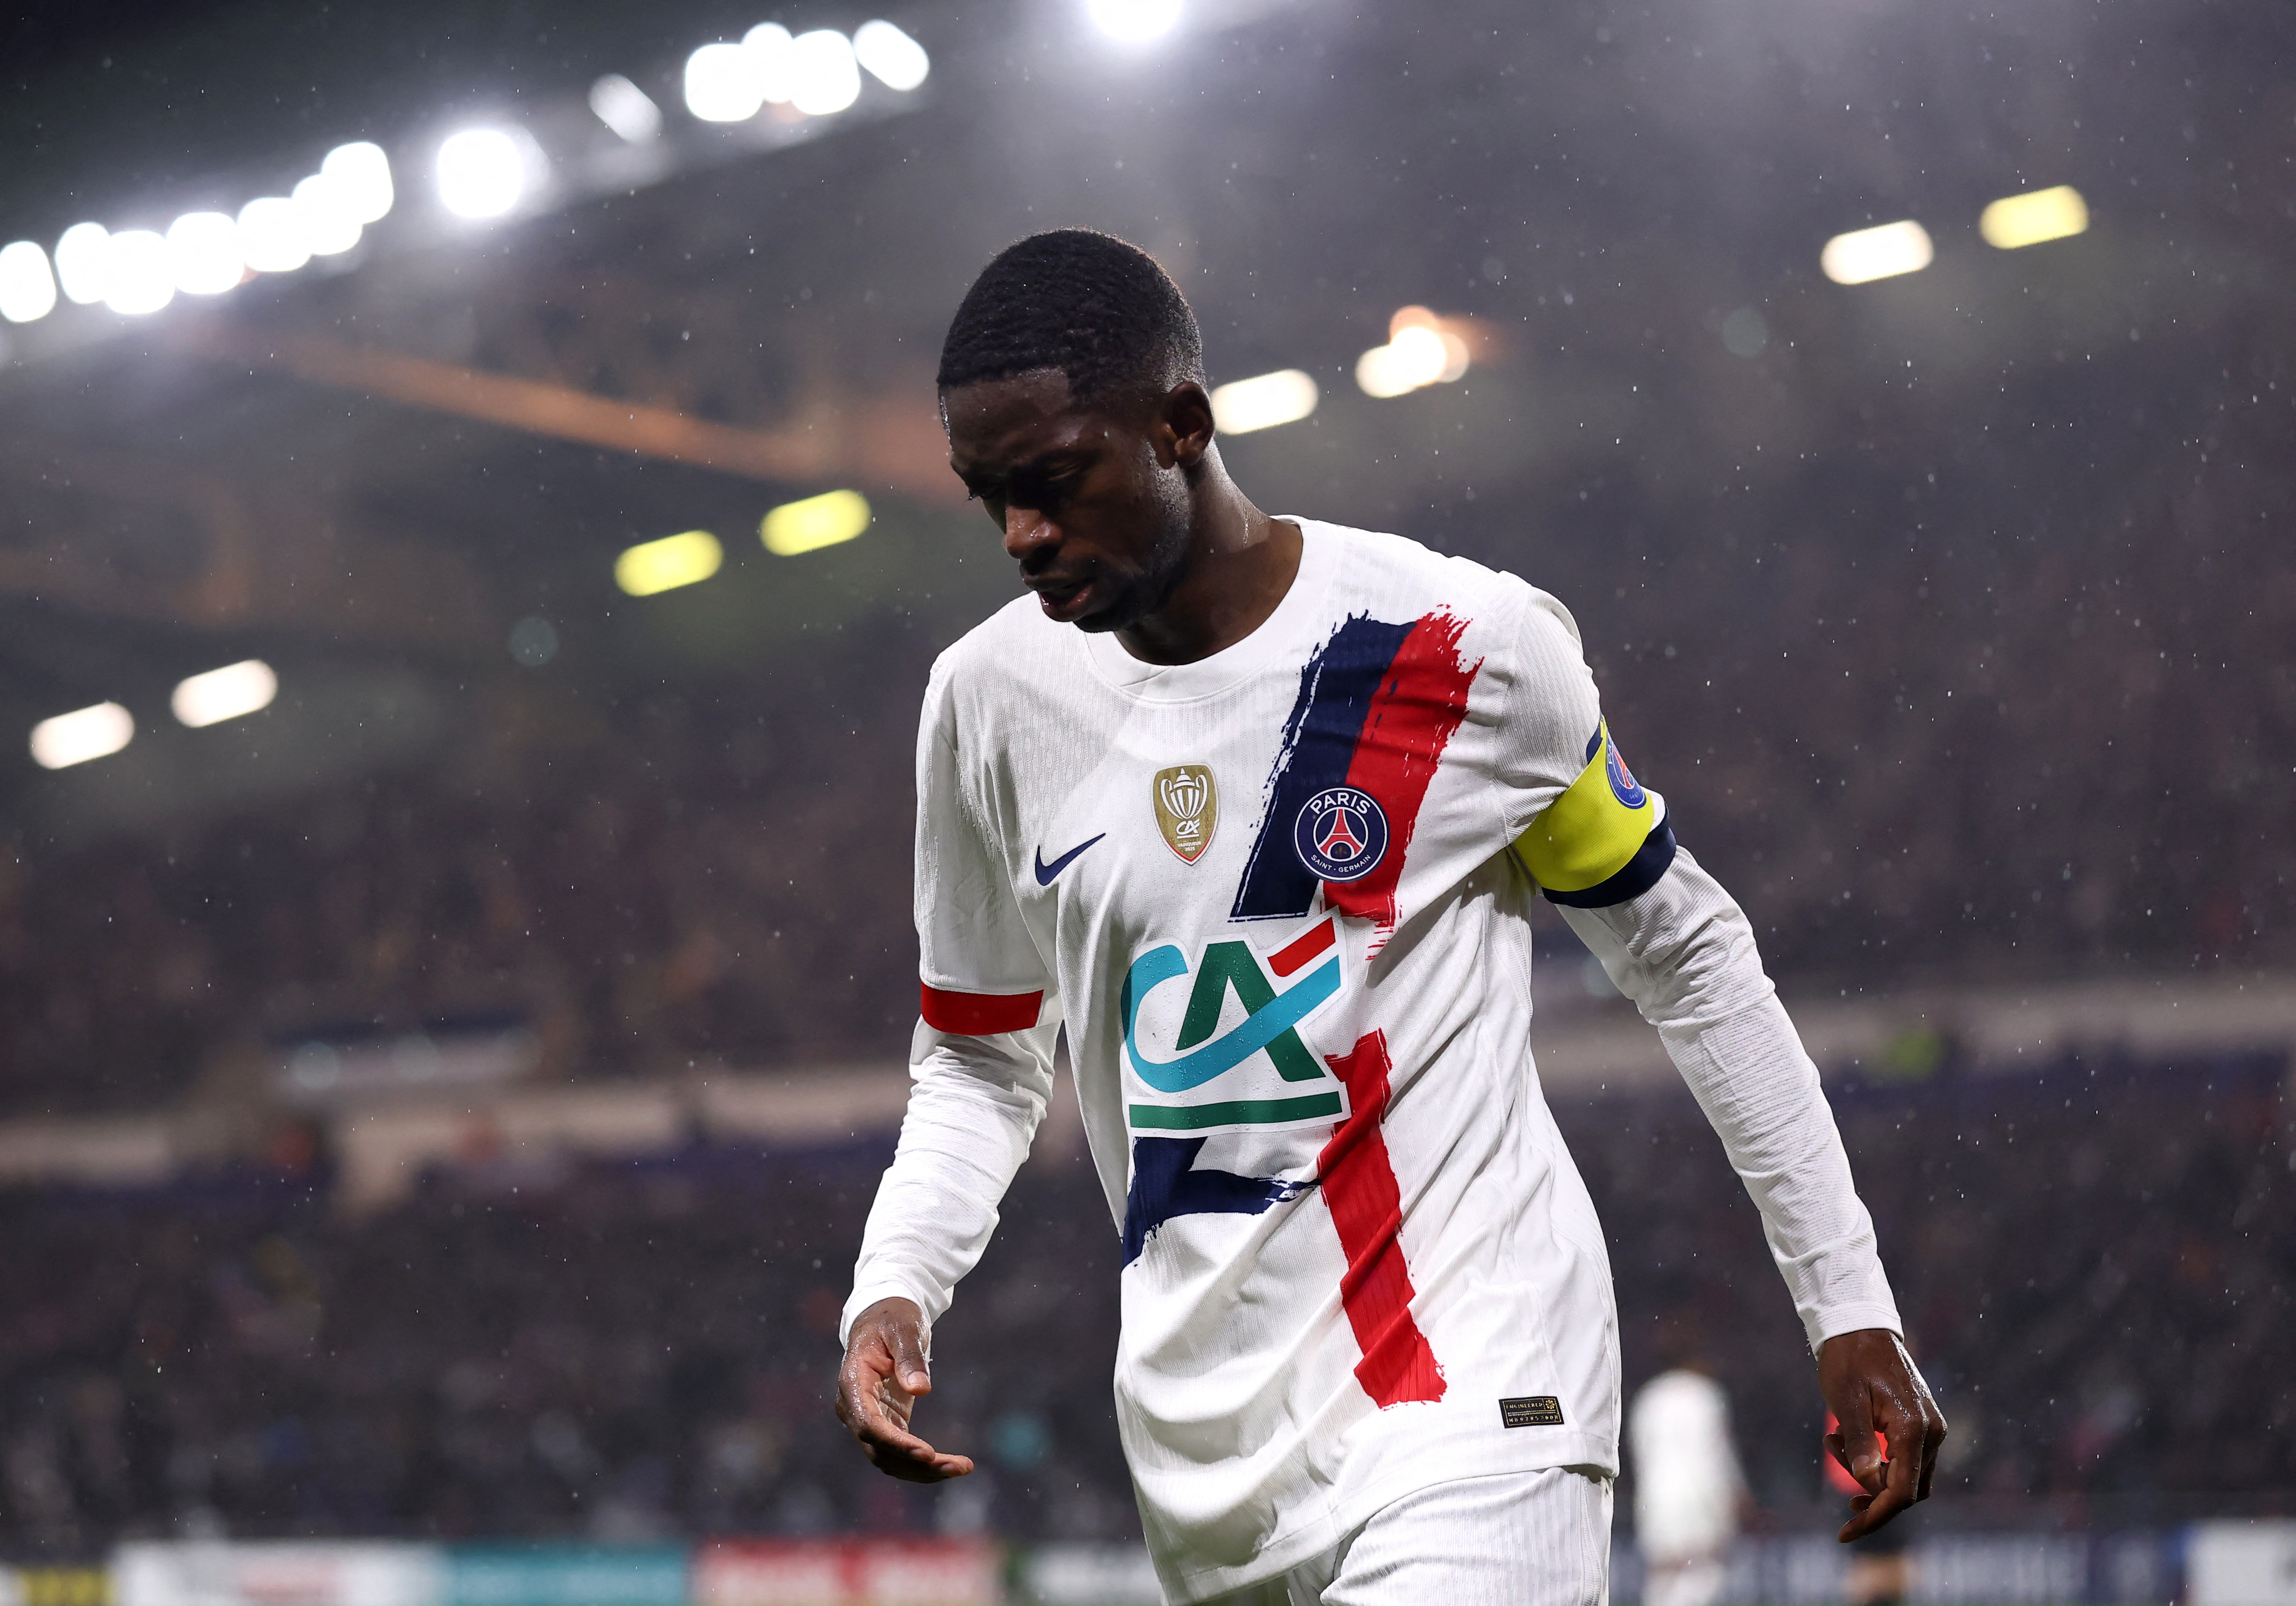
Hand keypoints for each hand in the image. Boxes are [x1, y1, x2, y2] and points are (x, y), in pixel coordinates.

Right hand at [834, 1296, 974, 1482]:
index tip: (927, 1453)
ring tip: (962, 1468)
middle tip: (959, 1467)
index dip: (896, 1443)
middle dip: (917, 1464)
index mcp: (853, 1383)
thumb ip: (909, 1357)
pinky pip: (899, 1452)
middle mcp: (854, 1408)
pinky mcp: (885, 1423)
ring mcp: (868, 1419)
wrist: (883, 1317)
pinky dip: (922, 1463)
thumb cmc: (892, 1318)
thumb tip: (921, 1389)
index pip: (869, 1424)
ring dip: (923, 1470)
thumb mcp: (903, 1328)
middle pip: (880, 1450)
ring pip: (889, 1459)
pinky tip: (951, 1465)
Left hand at [1818, 1328, 1946, 1541]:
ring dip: (1872, 1476)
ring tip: (1835, 1442)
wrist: (1860, 1326)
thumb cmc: (1849, 1360)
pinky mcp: (1922, 1423)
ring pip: (1907, 1476)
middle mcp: (1931, 1432)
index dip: (1874, 1516)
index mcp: (1914, 1429)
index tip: (1845, 1533)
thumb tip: (1867, 1483)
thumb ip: (1859, 1444)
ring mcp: (1930, 1428)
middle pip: (1907, 1490)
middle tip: (1834, 1467)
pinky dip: (1879, 1461)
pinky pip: (1906, 1458)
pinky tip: (1848, 1441)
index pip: (1901, 1493)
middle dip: (1869, 1494)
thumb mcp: (1845, 1401)